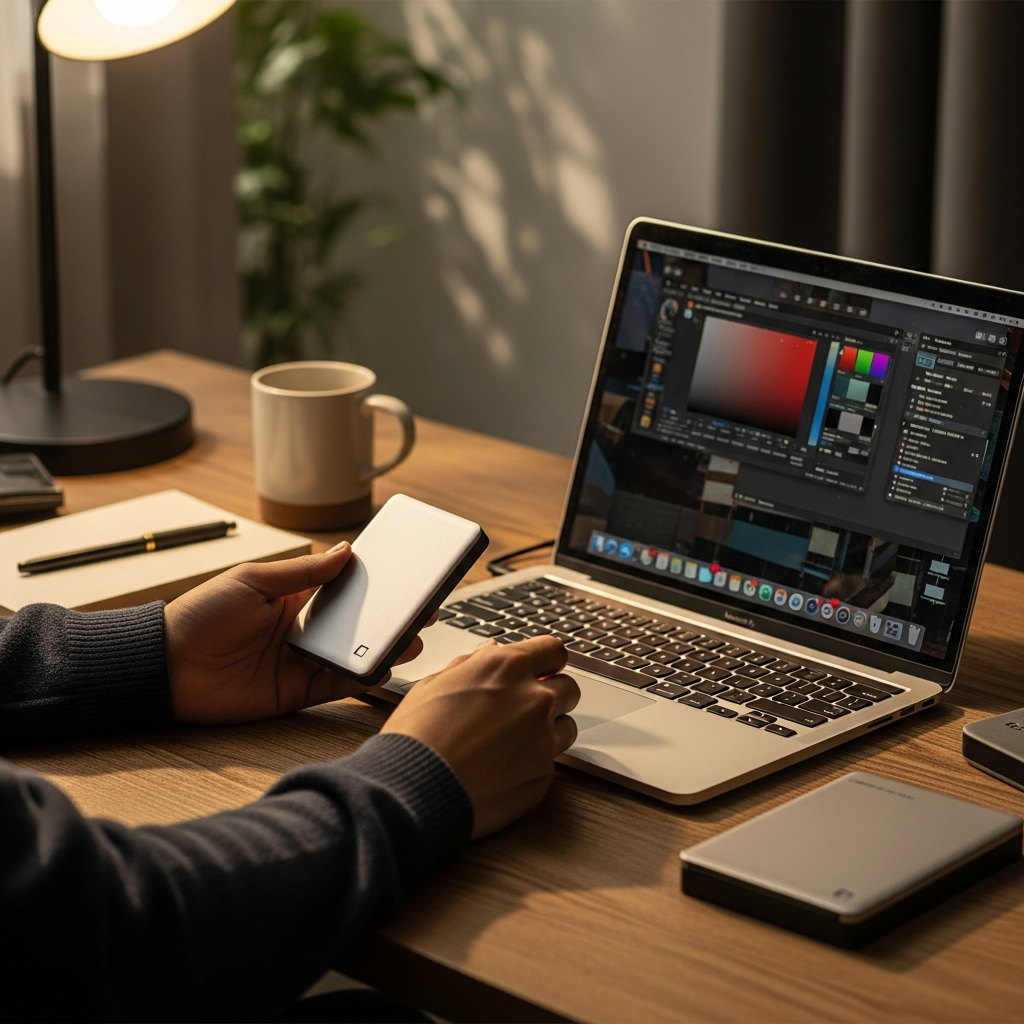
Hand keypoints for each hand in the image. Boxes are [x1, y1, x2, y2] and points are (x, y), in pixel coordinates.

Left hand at [164, 544, 430, 723]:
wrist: (166, 667)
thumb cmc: (201, 616)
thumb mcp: (252, 581)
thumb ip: (302, 572)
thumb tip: (345, 551)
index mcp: (295, 596)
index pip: (345, 586)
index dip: (376, 582)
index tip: (407, 575)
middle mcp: (305, 627)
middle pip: (360, 621)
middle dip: (393, 616)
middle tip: (423, 609)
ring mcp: (304, 659)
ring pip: (356, 654)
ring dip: (385, 646)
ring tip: (411, 638)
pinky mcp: (297, 691)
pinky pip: (338, 684)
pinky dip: (362, 677)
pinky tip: (382, 666)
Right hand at [381, 636, 579, 837]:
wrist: (411, 791)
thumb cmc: (416, 736)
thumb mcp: (435, 684)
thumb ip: (473, 663)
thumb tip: (489, 650)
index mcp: (507, 668)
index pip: (554, 650)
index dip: (546, 662)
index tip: (541, 671)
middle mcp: (533, 700)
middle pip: (568, 689)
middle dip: (551, 696)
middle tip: (522, 710)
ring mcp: (542, 740)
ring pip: (566, 727)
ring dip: (548, 730)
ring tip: (511, 742)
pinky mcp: (542, 777)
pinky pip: (550, 764)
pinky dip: (532, 765)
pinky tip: (502, 769)